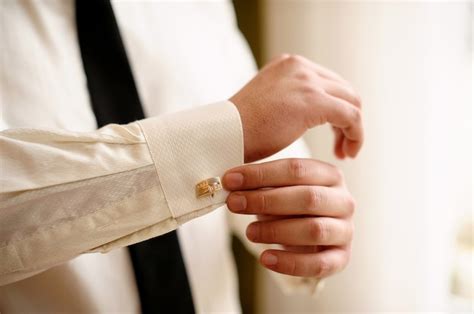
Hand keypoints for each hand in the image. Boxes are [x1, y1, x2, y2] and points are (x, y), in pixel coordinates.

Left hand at [223, 158, 354, 277]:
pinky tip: (266, 259)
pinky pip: (319, 264)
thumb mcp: (278, 189)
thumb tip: (231, 182)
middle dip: (266, 200)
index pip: (296, 169)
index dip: (260, 174)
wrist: (313, 235)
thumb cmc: (291, 206)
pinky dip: (290, 263)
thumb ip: (261, 184)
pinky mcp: (342, 258)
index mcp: (329, 175)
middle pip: (308, 197)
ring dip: (276, 231)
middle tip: (234, 203)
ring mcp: (346, 230)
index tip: (230, 180)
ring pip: (314, 230)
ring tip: (249, 232)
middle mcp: (343, 201)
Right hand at [230, 54, 362, 162]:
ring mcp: (306, 80)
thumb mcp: (269, 105)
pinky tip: (347, 154)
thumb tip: (307, 112)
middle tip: (342, 146)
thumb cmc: (241, 130)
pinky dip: (355, 135)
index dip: (337, 108)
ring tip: (345, 152)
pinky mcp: (313, 100)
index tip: (334, 133)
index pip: (328, 82)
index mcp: (288, 64)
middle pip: (344, 89)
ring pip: (352, 101)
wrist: (223, 136)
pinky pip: (351, 116)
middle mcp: (299, 65)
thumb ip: (290, 100)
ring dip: (353, 128)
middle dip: (348, 119)